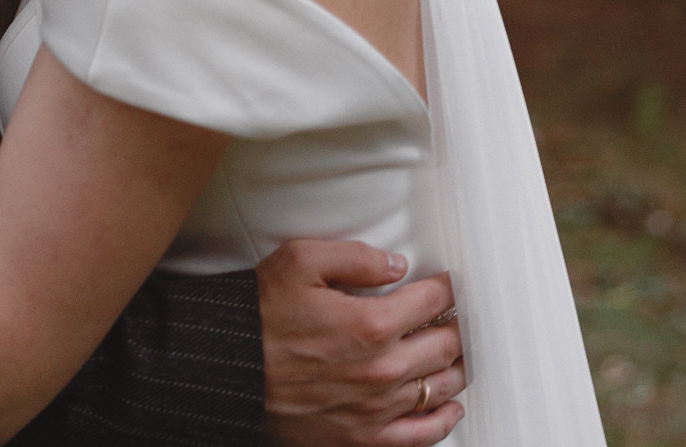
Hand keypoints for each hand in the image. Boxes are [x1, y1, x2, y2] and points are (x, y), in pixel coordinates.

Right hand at [260, 240, 465, 446]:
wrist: (229, 368)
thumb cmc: (260, 314)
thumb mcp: (300, 261)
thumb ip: (355, 257)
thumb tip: (395, 264)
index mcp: (371, 323)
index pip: (433, 301)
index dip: (448, 288)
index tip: (450, 284)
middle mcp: (382, 369)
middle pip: (446, 344)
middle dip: (456, 325)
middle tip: (456, 316)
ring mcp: (377, 407)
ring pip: (440, 387)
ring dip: (456, 367)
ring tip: (456, 354)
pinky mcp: (364, 437)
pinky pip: (422, 434)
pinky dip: (443, 420)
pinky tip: (450, 407)